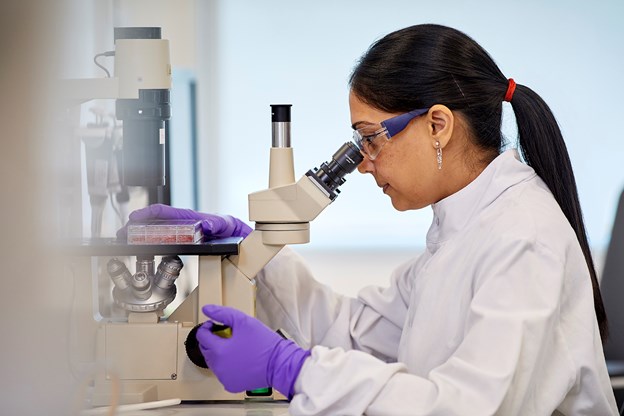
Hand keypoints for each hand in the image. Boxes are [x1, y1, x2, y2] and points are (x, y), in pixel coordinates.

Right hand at [116, 204, 251, 239]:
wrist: (241, 241)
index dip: (149, 213)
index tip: (135, 217)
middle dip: (138, 226)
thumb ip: (218, 223)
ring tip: (127, 242)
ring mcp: (184, 236)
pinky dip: (152, 246)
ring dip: (141, 236)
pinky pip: (166, 245)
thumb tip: (206, 224)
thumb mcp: (227, 225)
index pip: (167, 212)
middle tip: (123, 233)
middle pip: (157, 223)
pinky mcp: (186, 246)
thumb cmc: (233, 230)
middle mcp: (185, 225)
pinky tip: (143, 251)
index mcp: (192, 218)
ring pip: (158, 234)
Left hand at [197, 304, 310, 398]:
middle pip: (206, 350)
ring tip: (234, 346)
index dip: (207, 327)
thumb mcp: (243, 321)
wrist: (279, 363)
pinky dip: (226, 365)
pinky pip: (222, 373)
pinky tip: (238, 359)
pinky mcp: (231, 385)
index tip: (214, 325)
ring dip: (218, 353)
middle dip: (212, 340)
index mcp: (219, 351)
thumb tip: (207, 309)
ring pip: (213, 362)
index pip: (202, 336)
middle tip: (227, 335)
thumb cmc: (264, 343)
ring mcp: (224, 377)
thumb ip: (222, 313)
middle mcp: (218, 367)